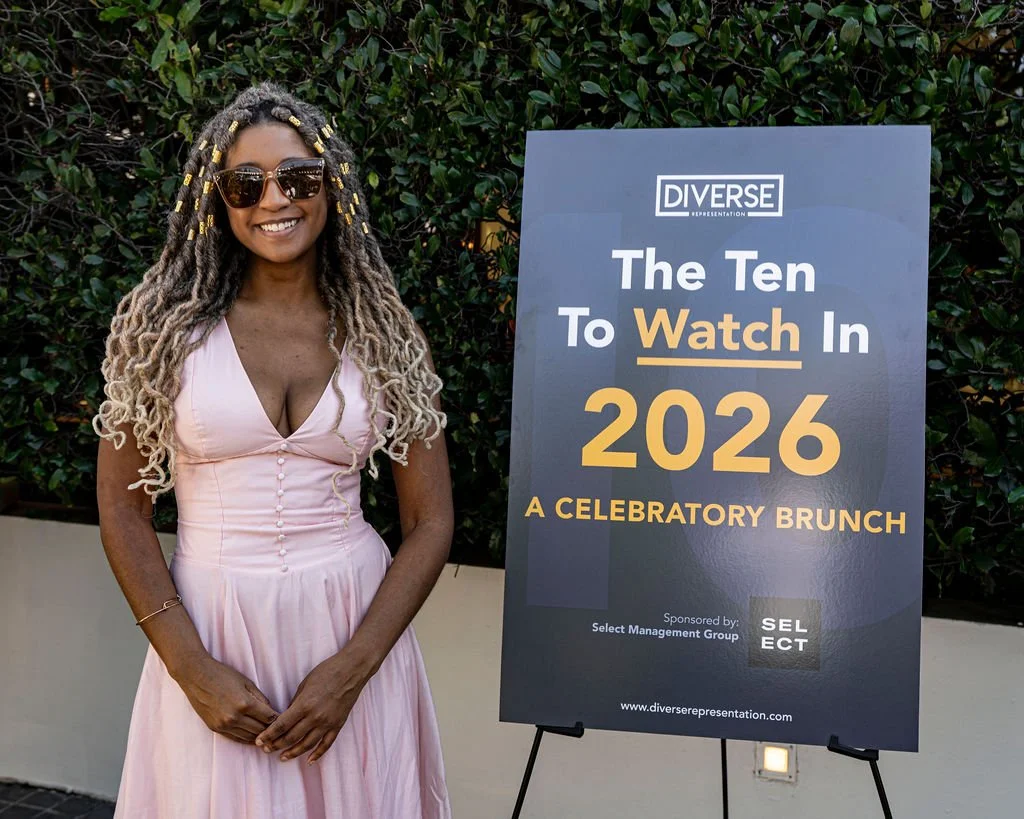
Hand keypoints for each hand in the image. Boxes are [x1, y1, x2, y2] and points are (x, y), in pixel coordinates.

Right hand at [175, 655, 278, 743]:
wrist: (196, 676)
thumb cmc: (223, 675)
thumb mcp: (246, 682)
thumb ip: (260, 698)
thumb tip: (272, 711)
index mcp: (245, 703)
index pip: (269, 718)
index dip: (278, 719)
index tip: (285, 720)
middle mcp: (234, 717)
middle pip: (260, 730)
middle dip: (271, 730)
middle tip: (280, 731)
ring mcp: (224, 725)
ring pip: (248, 738)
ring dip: (259, 738)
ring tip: (269, 737)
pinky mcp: (215, 729)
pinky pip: (235, 739)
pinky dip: (246, 739)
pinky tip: (253, 738)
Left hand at [254, 651, 369, 763]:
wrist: (352, 670)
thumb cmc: (327, 671)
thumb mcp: (305, 684)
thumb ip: (295, 703)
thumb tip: (286, 717)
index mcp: (304, 705)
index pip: (282, 725)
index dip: (269, 735)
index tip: (259, 741)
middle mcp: (315, 717)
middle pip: (292, 737)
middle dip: (276, 745)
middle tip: (266, 750)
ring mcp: (328, 723)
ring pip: (307, 745)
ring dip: (293, 752)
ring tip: (282, 757)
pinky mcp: (338, 725)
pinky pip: (326, 744)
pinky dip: (318, 754)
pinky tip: (309, 761)